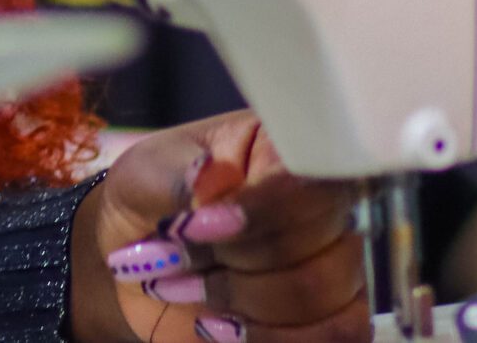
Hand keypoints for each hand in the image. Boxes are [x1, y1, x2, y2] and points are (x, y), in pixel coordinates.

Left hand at [69, 111, 367, 342]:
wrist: (139, 260)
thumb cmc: (151, 201)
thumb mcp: (145, 174)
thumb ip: (176, 176)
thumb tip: (208, 174)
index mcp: (289, 151)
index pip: (310, 183)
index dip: (259, 214)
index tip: (191, 226)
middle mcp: (328, 206)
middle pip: (319, 249)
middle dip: (229, 261)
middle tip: (167, 254)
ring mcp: (338, 265)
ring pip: (319, 300)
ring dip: (239, 300)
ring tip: (176, 287)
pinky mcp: (331, 316)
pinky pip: (334, 338)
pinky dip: (266, 338)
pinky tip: (214, 325)